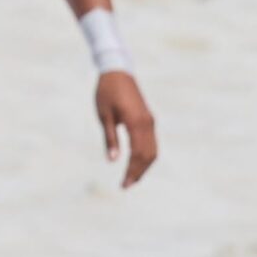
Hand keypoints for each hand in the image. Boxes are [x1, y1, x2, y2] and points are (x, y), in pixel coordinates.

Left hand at [95, 71, 156, 187]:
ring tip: (132, 177)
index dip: (131, 172)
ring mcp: (150, 122)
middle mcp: (147, 124)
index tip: (123, 184)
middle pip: (148, 156)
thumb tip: (113, 160)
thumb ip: (110, 138)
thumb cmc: (106, 92)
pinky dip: (146, 156)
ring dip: (144, 166)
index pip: (137, 154)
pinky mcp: (148, 120)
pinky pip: (152, 143)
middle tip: (126, 185)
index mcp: (136, 123)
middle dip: (138, 173)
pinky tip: (137, 163)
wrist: (117, 71)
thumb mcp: (104, 115)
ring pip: (153, 151)